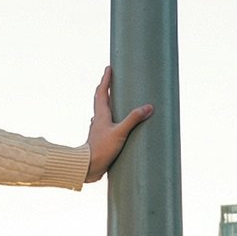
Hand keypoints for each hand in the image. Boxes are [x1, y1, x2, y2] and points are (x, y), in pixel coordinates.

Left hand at [85, 66, 153, 180]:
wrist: (88, 167)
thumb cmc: (101, 149)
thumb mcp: (120, 132)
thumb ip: (133, 119)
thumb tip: (148, 107)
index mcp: (101, 114)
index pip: (102, 92)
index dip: (105, 80)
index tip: (108, 68)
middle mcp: (98, 120)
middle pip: (100, 100)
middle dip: (106, 88)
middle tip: (110, 80)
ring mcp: (98, 129)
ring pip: (102, 112)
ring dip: (107, 103)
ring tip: (114, 99)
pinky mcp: (100, 139)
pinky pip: (105, 124)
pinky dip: (110, 118)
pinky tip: (113, 123)